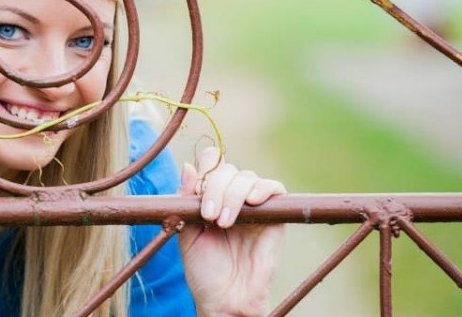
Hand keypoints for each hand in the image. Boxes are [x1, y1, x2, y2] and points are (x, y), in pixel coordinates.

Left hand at [178, 147, 285, 316]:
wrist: (225, 298)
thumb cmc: (204, 269)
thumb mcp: (186, 231)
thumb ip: (186, 199)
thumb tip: (187, 166)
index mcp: (210, 195)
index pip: (210, 163)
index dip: (204, 169)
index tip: (196, 193)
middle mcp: (232, 196)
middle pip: (226, 170)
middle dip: (215, 188)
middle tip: (209, 216)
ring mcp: (254, 205)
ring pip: (246, 177)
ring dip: (233, 195)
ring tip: (224, 222)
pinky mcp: (275, 216)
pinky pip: (275, 188)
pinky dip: (263, 188)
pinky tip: (251, 202)